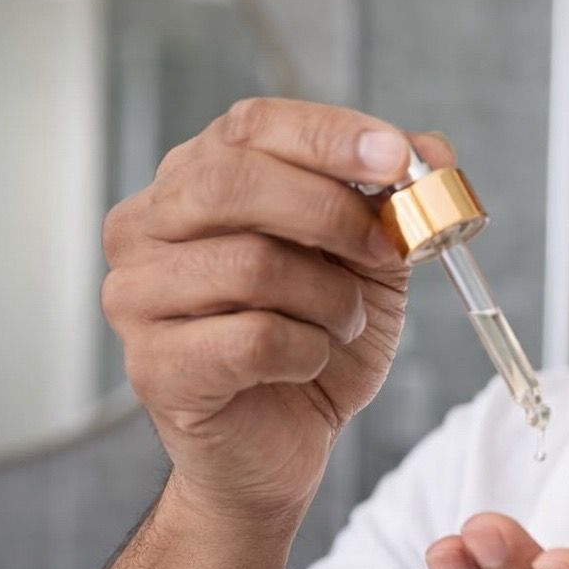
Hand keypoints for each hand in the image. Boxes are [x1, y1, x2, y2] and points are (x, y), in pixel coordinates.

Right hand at [101, 97, 453, 525]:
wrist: (286, 443)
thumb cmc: (316, 339)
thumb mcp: (370, 259)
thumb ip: (394, 199)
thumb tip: (432, 150)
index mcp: (194, 180)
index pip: (248, 125)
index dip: (327, 135)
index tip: (396, 157)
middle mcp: (146, 226)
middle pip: (230, 182)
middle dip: (329, 213)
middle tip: (383, 249)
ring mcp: (136, 296)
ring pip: (249, 265)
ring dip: (328, 299)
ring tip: (343, 323)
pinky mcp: (154, 366)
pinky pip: (250, 339)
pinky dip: (306, 351)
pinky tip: (308, 361)